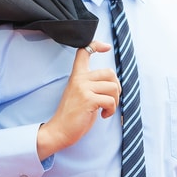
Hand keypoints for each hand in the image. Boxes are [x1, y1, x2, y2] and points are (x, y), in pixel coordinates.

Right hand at [37, 41, 119, 158]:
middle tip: (110, 99)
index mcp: (77, 76)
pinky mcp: (88, 99)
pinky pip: (110, 100)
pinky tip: (103, 115)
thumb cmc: (73, 115)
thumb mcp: (81, 94)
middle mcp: (79, 79)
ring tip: (105, 109)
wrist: (60, 131)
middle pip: (109, 72)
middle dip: (116, 87)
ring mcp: (83, 88)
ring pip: (113, 87)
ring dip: (115, 101)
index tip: (106, 47)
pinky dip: (111, 110)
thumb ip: (92, 84)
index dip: (96, 45)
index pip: (84, 52)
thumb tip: (113, 82)